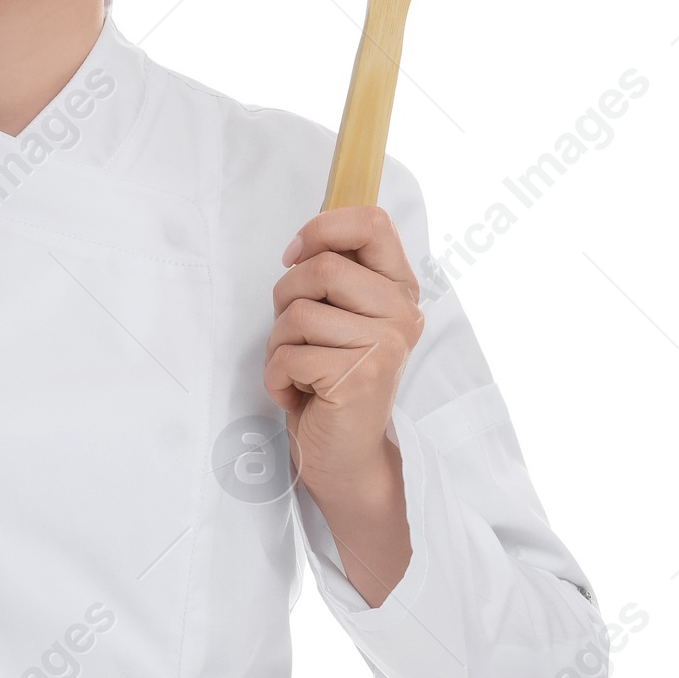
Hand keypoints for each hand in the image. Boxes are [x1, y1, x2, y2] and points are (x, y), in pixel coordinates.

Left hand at [264, 206, 421, 605]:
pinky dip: (276, 377)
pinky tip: (298, 395)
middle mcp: (402, 314)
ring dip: (278, 343)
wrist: (344, 456)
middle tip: (293, 333)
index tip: (294, 256)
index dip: (321, 229)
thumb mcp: (337, 316)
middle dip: (286, 297)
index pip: (372, 222)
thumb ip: (333, 274)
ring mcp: (386, 347)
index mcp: (399, 289)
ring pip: (298, 312)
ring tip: (299, 369)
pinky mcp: (359, 378)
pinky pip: (287, 355)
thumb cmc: (329, 379)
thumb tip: (301, 242)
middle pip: (322, 267)